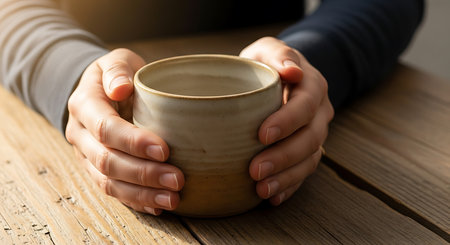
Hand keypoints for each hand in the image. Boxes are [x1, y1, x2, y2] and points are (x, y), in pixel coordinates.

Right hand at [65, 48, 184, 214]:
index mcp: (84, 105)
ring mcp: (87, 156)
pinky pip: (113, 191)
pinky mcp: (97, 170)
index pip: (105, 128)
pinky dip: (136, 201)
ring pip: (108, 182)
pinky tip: (159, 206)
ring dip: (142, 194)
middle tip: (177, 179)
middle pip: (107, 161)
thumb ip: (118, 70)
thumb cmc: (117, 75)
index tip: (164, 150)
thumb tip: (121, 88)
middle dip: (143, 173)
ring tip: (173, 199)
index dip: (133, 141)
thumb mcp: (116, 60)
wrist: (102, 92)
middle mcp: (81, 134)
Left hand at [240, 37, 333, 204]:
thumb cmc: (268, 64)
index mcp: (312, 86)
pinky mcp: (307, 150)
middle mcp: (319, 113)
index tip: (262, 135)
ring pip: (310, 159)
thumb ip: (280, 55)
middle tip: (255, 170)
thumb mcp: (269, 50)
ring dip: (287, 177)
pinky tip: (272, 197)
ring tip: (262, 190)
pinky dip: (290, 186)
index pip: (305, 105)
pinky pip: (304, 171)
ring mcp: (316, 134)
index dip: (287, 121)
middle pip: (310, 138)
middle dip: (284, 157)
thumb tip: (292, 71)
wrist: (281, 78)